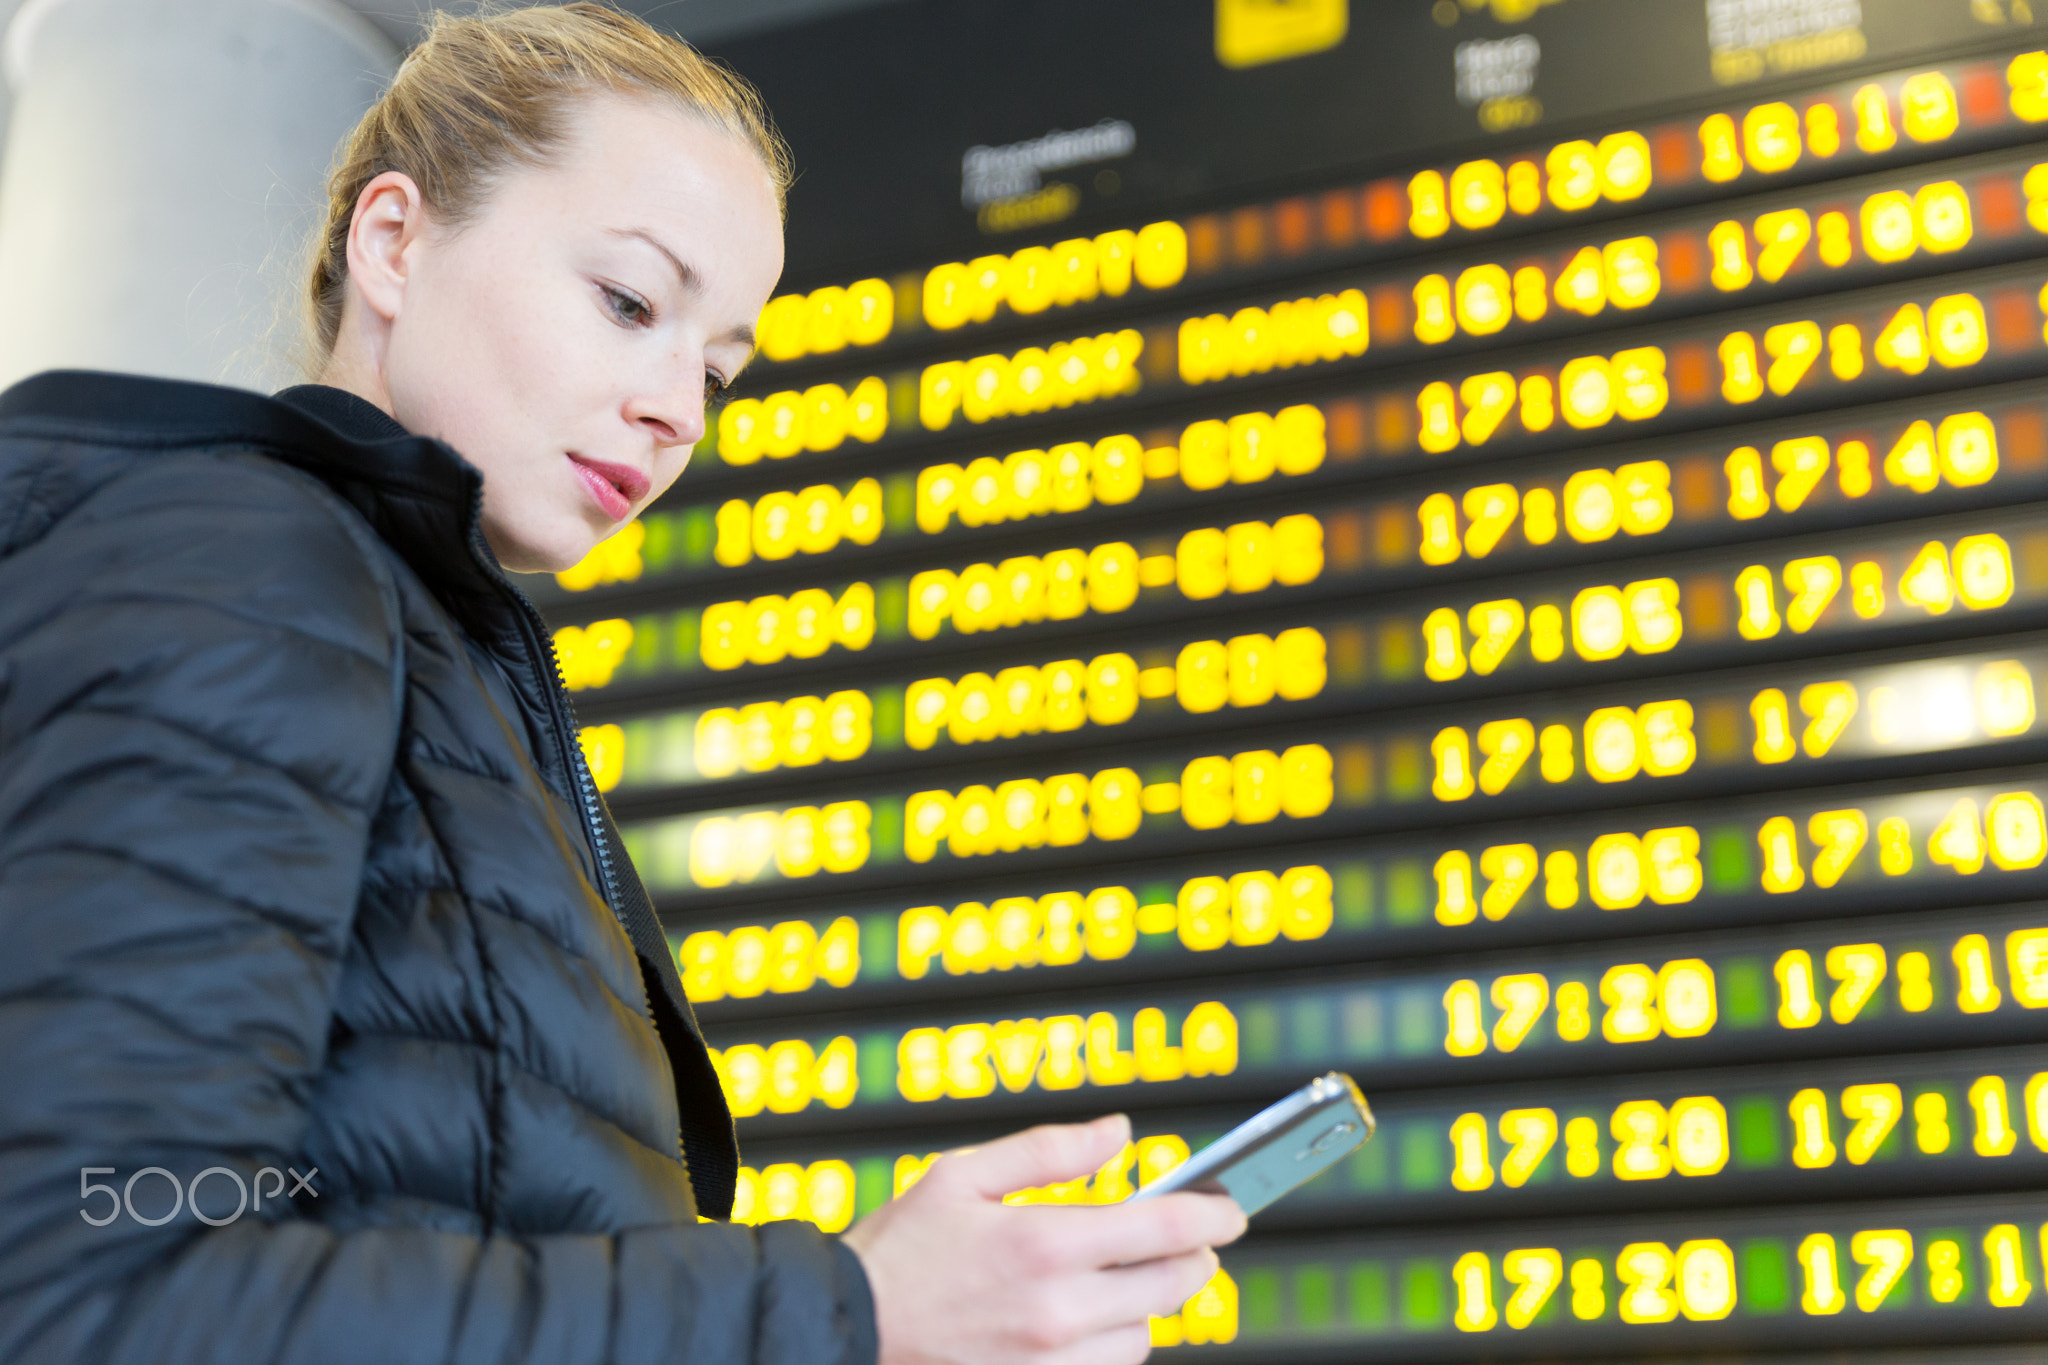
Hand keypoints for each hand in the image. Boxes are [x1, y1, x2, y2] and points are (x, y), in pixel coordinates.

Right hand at [841, 1113, 1246, 1364]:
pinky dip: (1116, 1343)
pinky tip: (1091, 1317)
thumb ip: (1050, 1151)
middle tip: (1191, 1237)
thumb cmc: (899, 1249)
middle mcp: (1056, 1310)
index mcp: (1042, 1243)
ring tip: (1124, 1275)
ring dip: (1152, 1303)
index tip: (1231, 1205)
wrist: (848, 1330)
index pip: (1165, 1230)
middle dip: (1195, 1257)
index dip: (1213, 1214)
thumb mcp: (962, 1174)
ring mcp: (1049, 1361)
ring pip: (1147, 1336)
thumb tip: (1120, 1133)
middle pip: (1173, 1287)